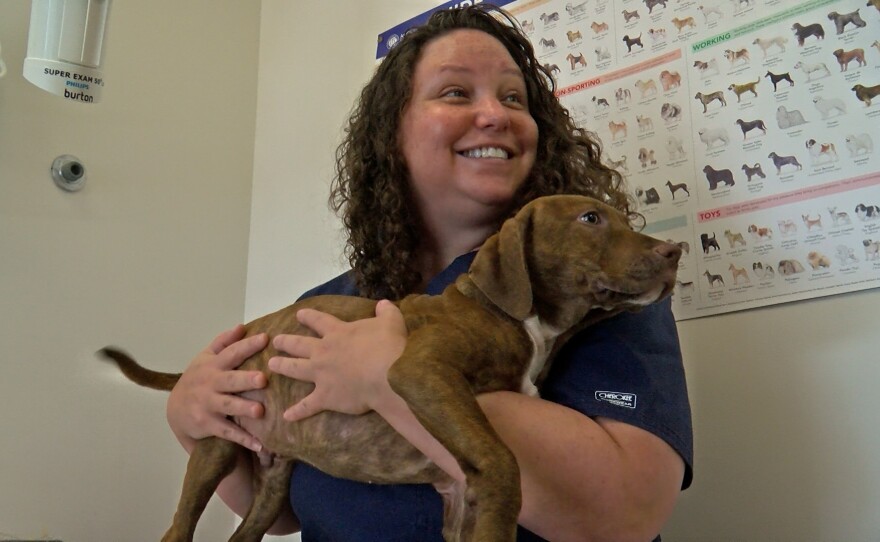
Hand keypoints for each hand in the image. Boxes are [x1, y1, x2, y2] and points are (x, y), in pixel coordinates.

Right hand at [166, 325, 267, 451]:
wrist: (176, 410)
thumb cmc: (198, 379)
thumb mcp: (206, 358)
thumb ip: (224, 342)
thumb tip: (242, 326)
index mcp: (213, 365)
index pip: (231, 353)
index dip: (247, 345)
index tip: (266, 338)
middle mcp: (210, 384)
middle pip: (230, 380)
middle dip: (245, 379)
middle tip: (263, 379)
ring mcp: (208, 405)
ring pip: (228, 406)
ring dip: (243, 408)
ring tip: (260, 411)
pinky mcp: (209, 424)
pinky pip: (228, 432)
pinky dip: (243, 439)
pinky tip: (260, 444)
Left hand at [269, 300, 406, 421]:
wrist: (388, 374)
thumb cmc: (390, 346)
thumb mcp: (392, 322)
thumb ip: (386, 312)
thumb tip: (383, 304)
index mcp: (338, 333)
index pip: (319, 321)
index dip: (308, 317)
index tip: (298, 315)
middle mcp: (324, 352)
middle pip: (299, 345)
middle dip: (286, 342)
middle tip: (276, 341)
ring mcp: (321, 375)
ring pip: (295, 369)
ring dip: (282, 367)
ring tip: (271, 365)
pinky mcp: (325, 396)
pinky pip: (307, 406)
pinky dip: (297, 412)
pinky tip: (286, 416)